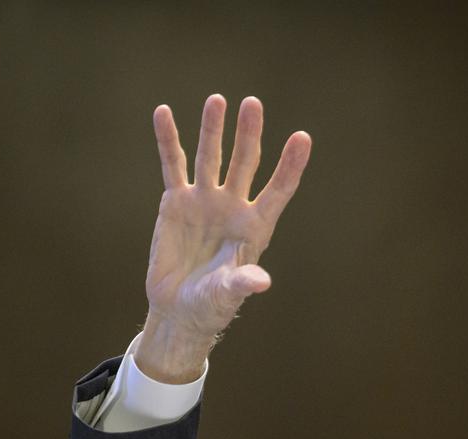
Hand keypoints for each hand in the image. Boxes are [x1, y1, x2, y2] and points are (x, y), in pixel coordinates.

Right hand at [137, 94, 311, 381]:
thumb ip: (242, 283)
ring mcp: (205, 201)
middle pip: (245, 163)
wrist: (178, 309)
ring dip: (213, 129)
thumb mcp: (227, 295)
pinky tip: (164, 112)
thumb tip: (262, 282)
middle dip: (248, 134)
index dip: (290, 165)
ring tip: (217, 100)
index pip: (278, 189)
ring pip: (211, 157)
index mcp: (255, 226)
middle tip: (252, 103)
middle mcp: (233, 207)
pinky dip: (168, 140)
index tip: (303, 137)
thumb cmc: (211, 305)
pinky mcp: (177, 202)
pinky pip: (173, 165)